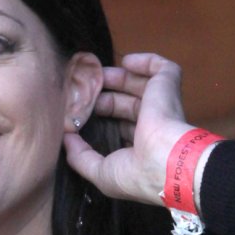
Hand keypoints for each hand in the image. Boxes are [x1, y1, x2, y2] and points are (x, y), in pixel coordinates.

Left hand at [64, 53, 199, 206]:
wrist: (164, 160)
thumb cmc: (135, 173)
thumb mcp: (100, 172)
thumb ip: (80, 156)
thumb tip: (65, 139)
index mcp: (141, 147)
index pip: (121, 127)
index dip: (103, 118)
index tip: (82, 114)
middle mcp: (154, 125)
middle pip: (127, 104)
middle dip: (106, 97)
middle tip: (84, 92)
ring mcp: (163, 105)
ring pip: (140, 85)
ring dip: (119, 77)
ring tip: (97, 74)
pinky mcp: (168, 86)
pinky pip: (161, 67)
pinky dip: (146, 61)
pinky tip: (127, 61)